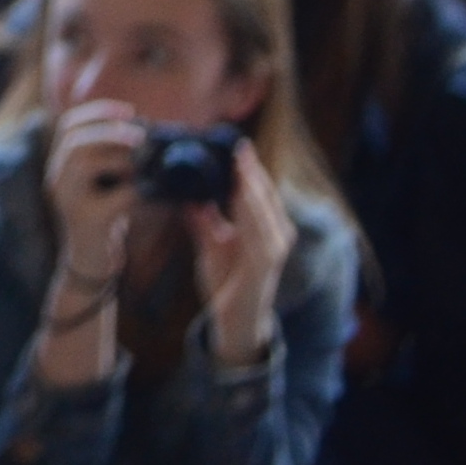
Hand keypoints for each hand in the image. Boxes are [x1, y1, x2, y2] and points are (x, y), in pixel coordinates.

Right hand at [42, 97, 153, 294]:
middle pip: (74, 141)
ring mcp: (69, 201)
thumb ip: (115, 159)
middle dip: (109, 131)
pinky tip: (150, 191)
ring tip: (142, 162)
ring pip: (82, 163)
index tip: (129, 110)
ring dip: (118, 156)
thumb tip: (149, 133)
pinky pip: (113, 198)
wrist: (92, 262)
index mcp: (62, 166)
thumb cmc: (106, 218)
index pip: (69, 126)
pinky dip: (136, 190)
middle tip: (140, 135)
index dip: (98, 112)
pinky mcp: (88, 221)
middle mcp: (58, 180)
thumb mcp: (106, 184)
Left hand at [182, 122, 295, 362]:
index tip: (233, 144)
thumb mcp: (211, 244)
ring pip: (263, 207)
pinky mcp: (266, 261)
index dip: (246, 167)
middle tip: (236, 144)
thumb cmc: (227, 281)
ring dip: (252, 184)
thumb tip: (189, 196)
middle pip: (264, 194)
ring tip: (240, 162)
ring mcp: (274, 247)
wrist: (235, 320)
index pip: (257, 190)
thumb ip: (204, 220)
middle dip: (250, 169)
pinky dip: (249, 210)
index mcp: (264, 226)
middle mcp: (276, 233)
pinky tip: (241, 195)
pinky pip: (258, 230)